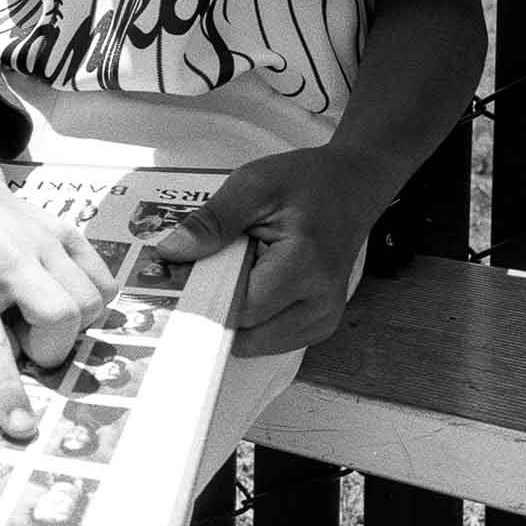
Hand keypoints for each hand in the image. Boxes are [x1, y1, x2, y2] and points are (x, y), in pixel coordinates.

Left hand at [0, 164, 115, 439]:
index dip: (6, 388)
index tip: (22, 427)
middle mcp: (9, 256)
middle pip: (59, 317)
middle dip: (51, 349)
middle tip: (25, 341)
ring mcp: (44, 240)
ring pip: (88, 302)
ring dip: (71, 328)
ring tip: (37, 315)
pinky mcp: (66, 232)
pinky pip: (103, 281)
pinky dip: (93, 302)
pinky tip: (61, 297)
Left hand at [155, 145, 379, 356]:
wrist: (354, 186)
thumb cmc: (307, 182)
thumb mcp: (253, 186)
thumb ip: (212, 222)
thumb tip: (171, 252)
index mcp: (305, 267)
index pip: (241, 309)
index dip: (203, 296)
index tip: (177, 277)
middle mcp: (320, 303)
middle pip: (246, 333)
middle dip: (214, 308)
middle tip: (199, 272)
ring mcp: (323, 319)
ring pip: (256, 343)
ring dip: (232, 315)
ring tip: (229, 273)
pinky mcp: (320, 324)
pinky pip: (270, 338)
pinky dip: (250, 319)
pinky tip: (245, 284)